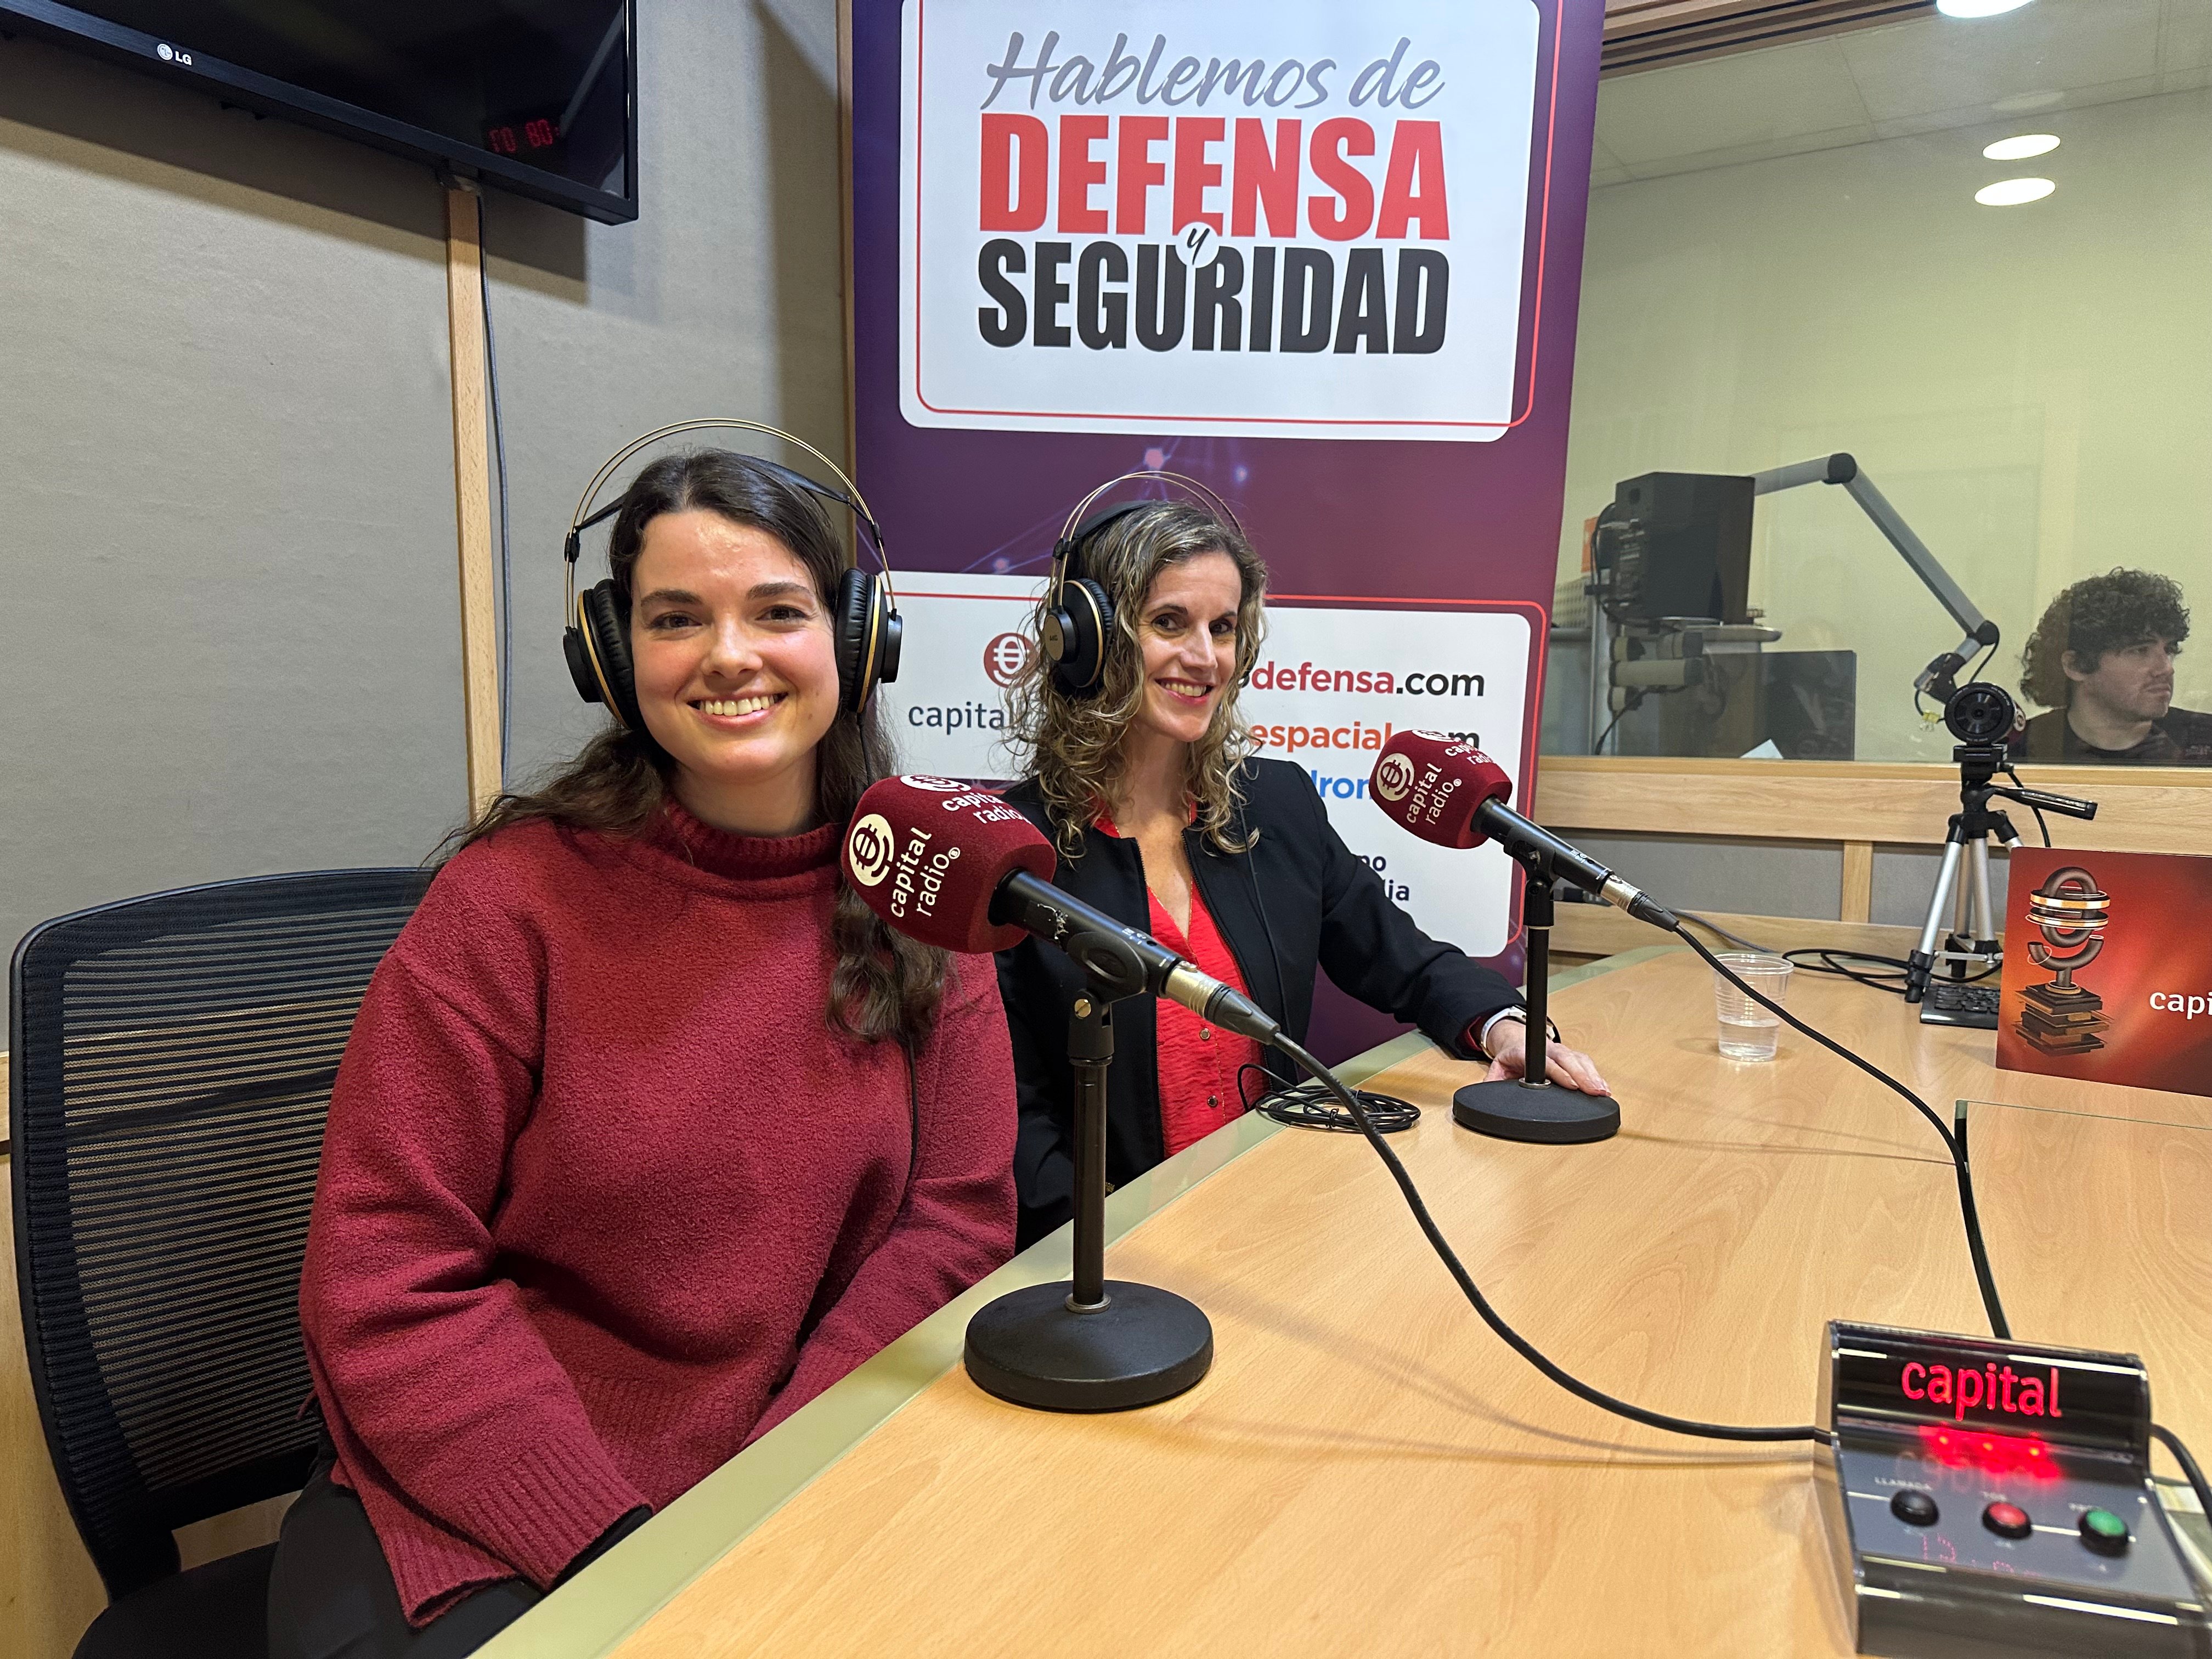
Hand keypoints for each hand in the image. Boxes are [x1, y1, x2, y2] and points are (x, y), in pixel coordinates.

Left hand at [1481, 1018, 1610, 1093]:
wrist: (1518, 1041)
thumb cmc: (1512, 1056)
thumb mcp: (1498, 1067)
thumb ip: (1492, 1080)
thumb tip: (1486, 1091)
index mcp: (1528, 1052)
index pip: (1546, 1063)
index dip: (1560, 1073)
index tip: (1571, 1084)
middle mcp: (1549, 1049)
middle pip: (1569, 1060)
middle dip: (1583, 1076)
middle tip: (1595, 1091)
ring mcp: (1562, 1051)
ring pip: (1580, 1060)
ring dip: (1593, 1076)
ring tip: (1603, 1092)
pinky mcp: (1572, 1056)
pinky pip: (1586, 1063)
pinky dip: (1596, 1075)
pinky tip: (1603, 1088)